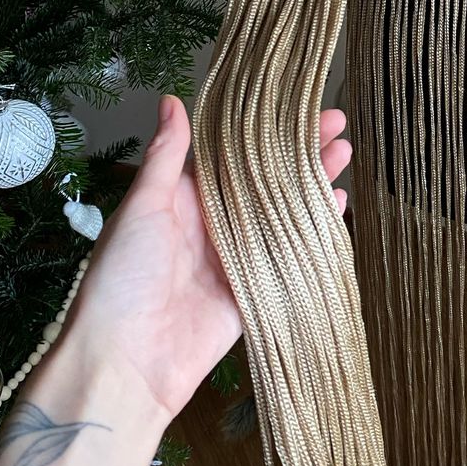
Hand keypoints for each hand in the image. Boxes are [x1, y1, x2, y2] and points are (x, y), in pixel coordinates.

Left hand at [66, 95, 351, 424]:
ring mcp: (235, 259)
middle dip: (299, 150)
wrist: (123, 365)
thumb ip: (167, 157)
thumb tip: (171, 100)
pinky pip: (290, 256)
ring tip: (344, 153)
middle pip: (264, 179)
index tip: (298, 102)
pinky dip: (314, 231)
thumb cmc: (122, 280)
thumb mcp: (142, 208)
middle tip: (337, 122)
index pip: (231, 153)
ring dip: (312, 183)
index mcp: (182, 200)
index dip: (264, 127)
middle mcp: (212, 225)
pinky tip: (337, 205)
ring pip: (282, 212)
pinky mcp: (254, 293)